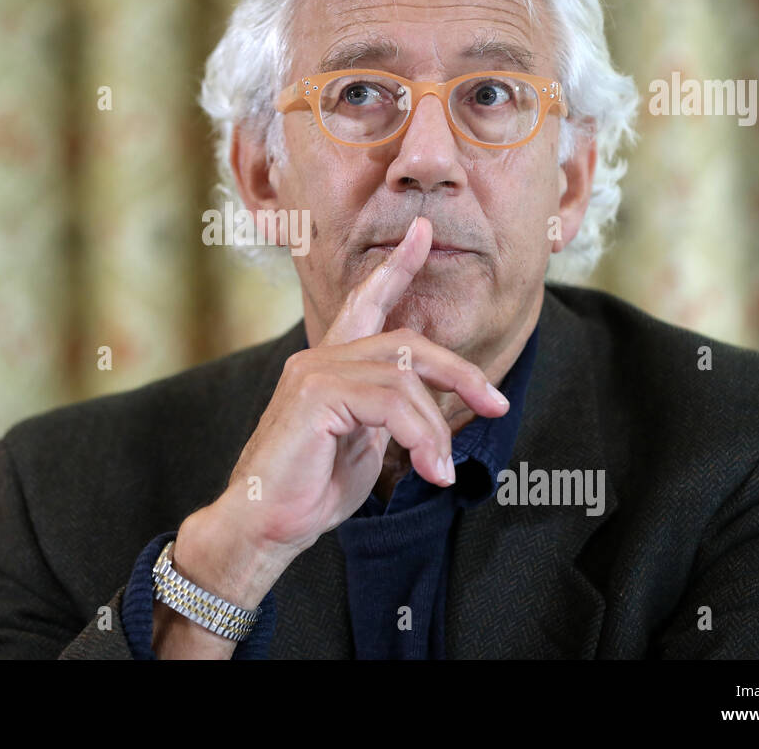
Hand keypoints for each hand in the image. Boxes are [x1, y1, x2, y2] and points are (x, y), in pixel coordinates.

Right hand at [220, 214, 511, 557]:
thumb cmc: (309, 491)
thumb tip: (430, 411)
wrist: (265, 525)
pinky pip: (389, 402)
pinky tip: (427, 470)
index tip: (422, 232)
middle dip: (457, 371)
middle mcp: (318, 357)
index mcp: (329, 364)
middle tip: (494, 402)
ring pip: (404, 378)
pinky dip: (419, 437)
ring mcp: (313, 371)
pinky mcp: (314, 393)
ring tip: (440, 470)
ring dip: (435, 428)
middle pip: (406, 341)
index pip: (365, 303)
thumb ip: (388, 415)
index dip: (396, 267)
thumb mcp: (363, 445)